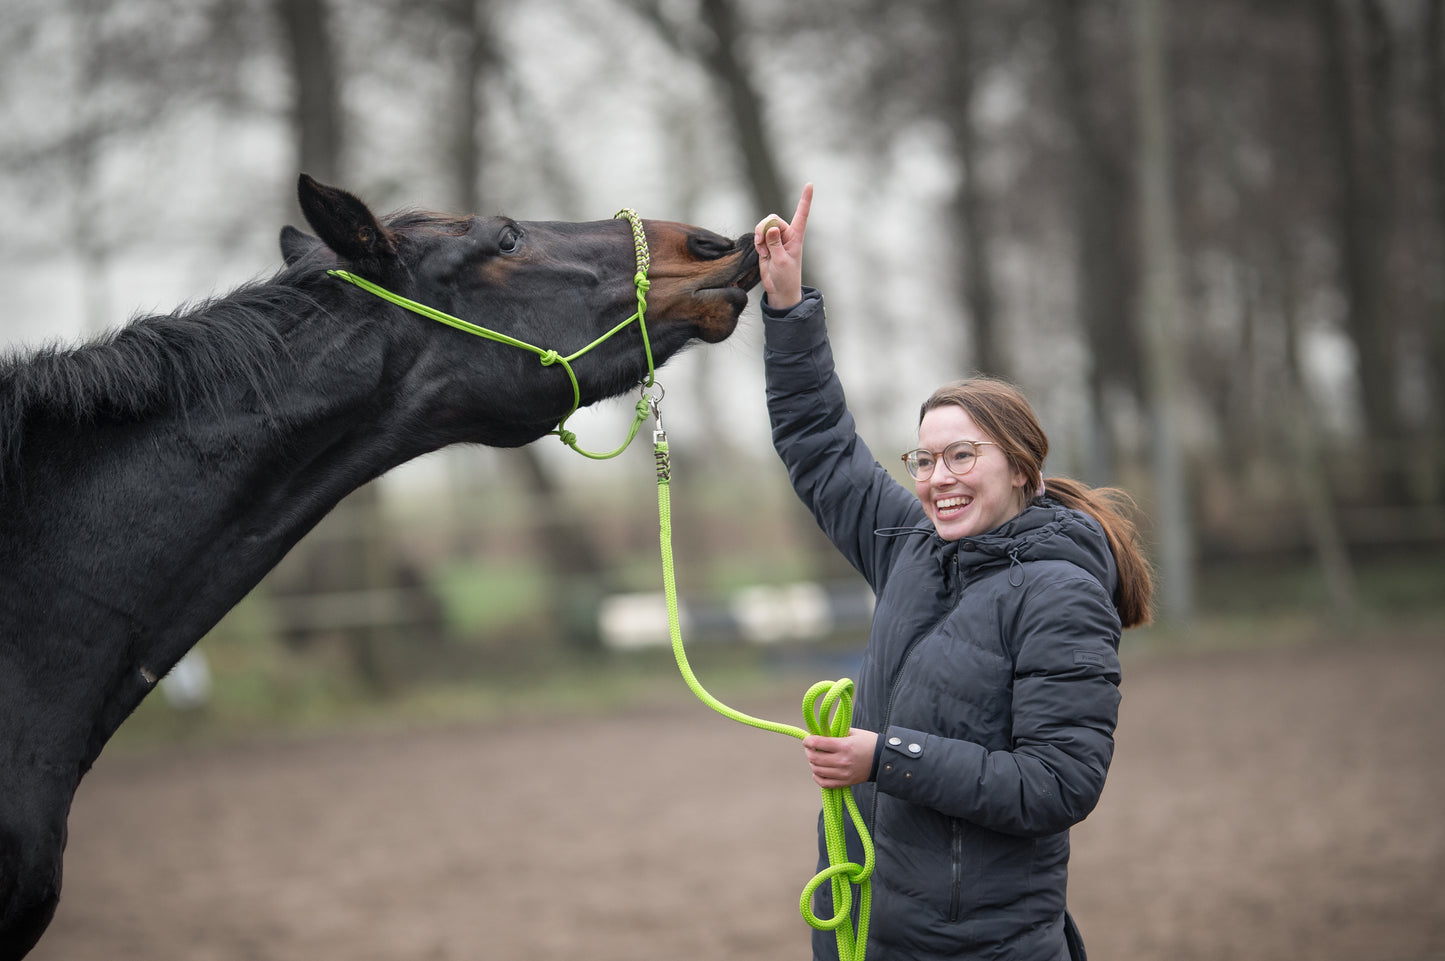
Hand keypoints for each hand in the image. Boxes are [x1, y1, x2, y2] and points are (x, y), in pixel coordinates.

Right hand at [753, 182, 812, 310]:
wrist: (779, 291)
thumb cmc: (786, 277)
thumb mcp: (781, 261)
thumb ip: (775, 243)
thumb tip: (771, 227)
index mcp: (796, 236)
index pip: (802, 214)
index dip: (805, 199)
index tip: (809, 184)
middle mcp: (786, 235)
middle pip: (773, 219)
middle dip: (764, 228)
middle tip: (761, 241)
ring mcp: (775, 239)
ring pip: (764, 226)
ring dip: (759, 235)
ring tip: (762, 250)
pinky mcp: (766, 245)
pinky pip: (758, 235)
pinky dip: (757, 242)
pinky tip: (761, 253)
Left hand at [802, 728, 876, 788]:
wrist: (883, 760)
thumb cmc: (869, 743)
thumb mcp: (853, 732)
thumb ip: (836, 731)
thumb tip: (820, 732)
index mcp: (844, 746)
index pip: (818, 743)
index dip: (808, 741)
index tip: (807, 739)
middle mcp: (842, 761)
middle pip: (814, 758)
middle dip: (808, 751)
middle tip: (810, 747)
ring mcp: (843, 774)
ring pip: (817, 770)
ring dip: (812, 763)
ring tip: (815, 757)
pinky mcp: (845, 782)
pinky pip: (824, 783)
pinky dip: (817, 777)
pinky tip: (818, 770)